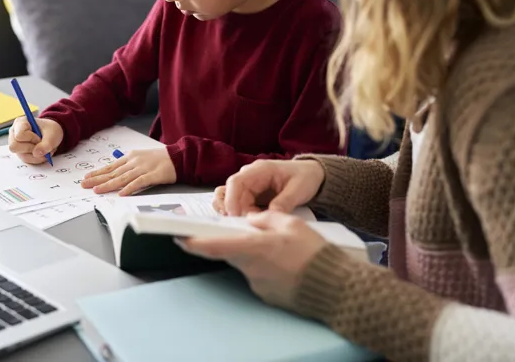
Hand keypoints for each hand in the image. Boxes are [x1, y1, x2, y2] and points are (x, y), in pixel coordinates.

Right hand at [8, 116, 63, 164]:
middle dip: (31, 148)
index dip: (31, 138)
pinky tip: (42, 153)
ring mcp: (16, 144)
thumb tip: (36, 154)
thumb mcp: (53, 135)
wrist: (52, 134)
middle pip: (14, 146)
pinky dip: (37, 158)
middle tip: (41, 144)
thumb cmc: (50, 130)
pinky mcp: (20, 152)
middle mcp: (14, 133)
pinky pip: (26, 160)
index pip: (19, 135)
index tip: (40, 137)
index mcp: (20, 123)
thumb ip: (46, 144)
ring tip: (45, 149)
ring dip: (37, 155)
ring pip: (22, 155)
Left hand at [82, 148, 176, 195]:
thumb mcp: (142, 157)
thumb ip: (129, 164)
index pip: (111, 166)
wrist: (178, 156)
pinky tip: (121, 193)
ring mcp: (143, 168)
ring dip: (109, 185)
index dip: (98, 172)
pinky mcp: (153, 175)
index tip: (87, 177)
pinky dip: (129, 188)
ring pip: (122, 178)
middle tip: (85, 185)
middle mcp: (134, 162)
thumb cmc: (161, 158)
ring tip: (97, 190)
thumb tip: (116, 172)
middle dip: (98, 179)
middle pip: (113, 172)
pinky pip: (139, 183)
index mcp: (131, 157)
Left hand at [178, 211, 328, 307]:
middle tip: (253, 236)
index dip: (194, 243)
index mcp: (254, 248)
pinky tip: (287, 265)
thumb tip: (252, 219)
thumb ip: (267, 218)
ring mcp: (258, 285)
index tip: (180, 239)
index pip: (215, 246)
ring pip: (248, 265)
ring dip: (256, 256)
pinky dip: (268, 269)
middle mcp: (251, 269)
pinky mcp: (267, 296)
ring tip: (283, 251)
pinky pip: (260, 277)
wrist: (334, 286)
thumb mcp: (292, 223)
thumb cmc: (314, 252)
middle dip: (235, 244)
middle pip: (231, 254)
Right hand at [213, 159, 325, 215]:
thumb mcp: (298, 189)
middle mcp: (249, 177)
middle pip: (229, 193)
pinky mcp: (251, 197)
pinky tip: (250, 225)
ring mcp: (249, 187)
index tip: (234, 215)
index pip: (236, 182)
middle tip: (242, 225)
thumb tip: (271, 216)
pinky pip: (238, 206)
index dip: (231, 199)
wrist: (311, 175)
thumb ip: (285, 202)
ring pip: (230, 201)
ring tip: (246, 225)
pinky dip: (241, 216)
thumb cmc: (304, 177)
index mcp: (260, 170)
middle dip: (232, 211)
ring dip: (234, 214)